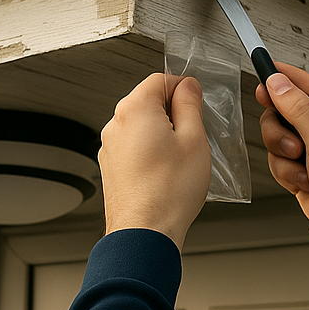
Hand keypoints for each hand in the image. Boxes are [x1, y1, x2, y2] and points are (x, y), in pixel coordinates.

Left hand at [99, 74, 210, 250]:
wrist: (145, 230)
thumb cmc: (169, 191)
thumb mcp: (194, 140)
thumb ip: (190, 106)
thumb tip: (188, 87)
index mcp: (135, 109)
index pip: (160, 79)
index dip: (184, 88)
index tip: (198, 102)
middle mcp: (116, 124)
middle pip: (148, 103)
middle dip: (173, 115)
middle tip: (195, 138)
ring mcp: (110, 147)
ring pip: (142, 128)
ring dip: (162, 137)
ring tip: (182, 162)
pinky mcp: (112, 168)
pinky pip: (135, 150)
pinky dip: (151, 155)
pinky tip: (167, 175)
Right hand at [256, 62, 308, 273]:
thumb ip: (300, 110)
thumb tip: (277, 82)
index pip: (300, 81)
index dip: (277, 79)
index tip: (259, 85)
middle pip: (279, 110)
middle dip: (279, 132)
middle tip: (295, 149)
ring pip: (274, 137)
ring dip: (283, 158)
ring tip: (304, 172)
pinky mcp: (300, 166)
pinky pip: (276, 160)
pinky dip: (285, 174)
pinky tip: (304, 185)